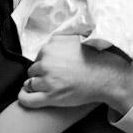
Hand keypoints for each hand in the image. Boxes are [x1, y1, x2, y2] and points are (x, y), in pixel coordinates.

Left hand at [18, 35, 132, 113]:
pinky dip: (24, 98)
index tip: (54, 67)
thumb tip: (55, 34)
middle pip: (33, 69)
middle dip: (41, 74)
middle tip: (56, 77)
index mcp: (52, 46)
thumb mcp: (80, 37)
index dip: (46, 63)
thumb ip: (63, 35)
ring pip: (30, 83)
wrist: (107, 75)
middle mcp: (47, 62)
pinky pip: (27, 99)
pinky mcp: (51, 96)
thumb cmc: (96, 57)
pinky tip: (27, 96)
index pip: (39, 56)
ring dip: (37, 86)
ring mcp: (48, 79)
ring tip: (50, 87)